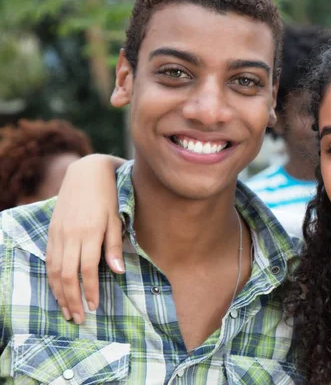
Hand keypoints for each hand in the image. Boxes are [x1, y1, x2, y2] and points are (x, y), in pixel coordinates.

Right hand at [47, 154, 124, 323]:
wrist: (86, 174)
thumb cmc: (108, 198)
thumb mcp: (116, 220)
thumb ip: (114, 247)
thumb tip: (117, 273)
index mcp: (90, 232)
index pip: (87, 269)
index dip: (90, 290)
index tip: (93, 307)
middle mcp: (71, 235)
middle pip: (67, 275)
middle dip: (72, 299)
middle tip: (78, 319)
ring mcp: (58, 234)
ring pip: (54, 270)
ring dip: (60, 294)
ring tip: (67, 312)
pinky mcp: (52, 232)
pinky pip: (49, 260)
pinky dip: (51, 279)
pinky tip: (57, 291)